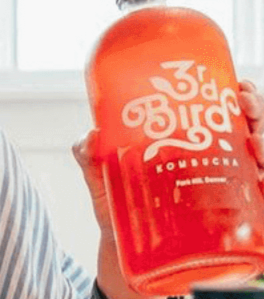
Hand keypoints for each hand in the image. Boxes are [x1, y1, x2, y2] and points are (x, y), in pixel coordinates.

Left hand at [73, 79, 263, 298]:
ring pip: (261, 160)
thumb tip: (89, 138)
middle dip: (257, 114)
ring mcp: (226, 190)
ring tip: (255, 144)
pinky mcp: (233, 221)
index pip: (222, 110)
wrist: (122, 250)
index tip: (236, 86)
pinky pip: (261, 204)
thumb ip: (90, 155)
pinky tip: (261, 180)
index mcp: (187, 142)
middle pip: (250, 129)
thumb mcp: (101, 175)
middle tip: (245, 107)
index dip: (237, 95)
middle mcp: (213, 161)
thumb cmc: (117, 204)